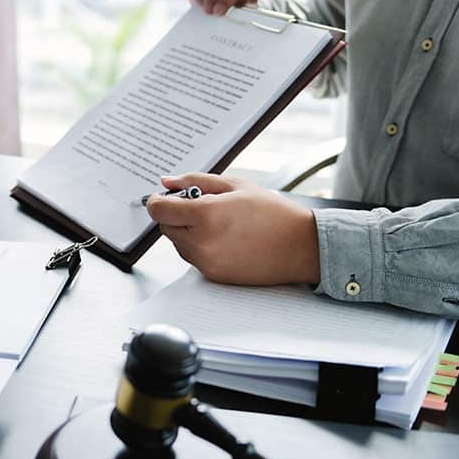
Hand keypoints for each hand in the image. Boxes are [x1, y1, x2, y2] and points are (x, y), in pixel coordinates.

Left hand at [146, 174, 319, 285]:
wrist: (301, 246)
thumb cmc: (273, 213)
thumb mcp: (235, 185)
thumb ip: (195, 181)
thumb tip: (167, 182)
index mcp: (206, 215)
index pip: (159, 210)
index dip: (157, 201)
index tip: (164, 197)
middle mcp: (202, 242)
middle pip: (165, 227)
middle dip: (175, 215)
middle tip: (201, 206)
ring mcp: (207, 262)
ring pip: (178, 244)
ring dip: (187, 231)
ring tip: (219, 222)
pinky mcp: (213, 276)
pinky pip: (193, 258)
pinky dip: (200, 247)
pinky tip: (225, 238)